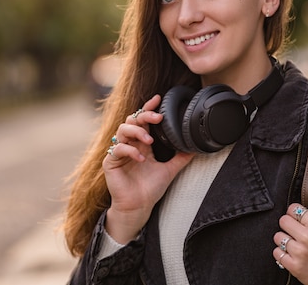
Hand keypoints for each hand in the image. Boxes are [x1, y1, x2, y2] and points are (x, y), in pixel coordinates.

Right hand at [103, 94, 193, 243]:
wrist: (138, 207)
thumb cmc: (150, 189)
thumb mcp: (170, 170)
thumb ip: (181, 158)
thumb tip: (196, 148)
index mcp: (142, 144)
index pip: (143, 120)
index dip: (149, 108)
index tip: (159, 99)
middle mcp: (130, 144)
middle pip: (132, 120)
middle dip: (145, 115)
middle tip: (158, 117)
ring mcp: (119, 152)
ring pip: (122, 130)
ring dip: (137, 132)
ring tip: (149, 141)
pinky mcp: (110, 162)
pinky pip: (117, 149)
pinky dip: (130, 151)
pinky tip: (141, 159)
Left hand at [273, 196, 307, 284]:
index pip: (292, 208)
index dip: (294, 214)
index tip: (299, 220)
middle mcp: (307, 236)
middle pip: (282, 220)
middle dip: (288, 226)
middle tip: (295, 232)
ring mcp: (299, 251)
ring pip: (277, 236)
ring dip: (283, 240)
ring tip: (294, 244)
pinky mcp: (293, 265)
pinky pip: (276, 252)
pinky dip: (281, 254)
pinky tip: (291, 254)